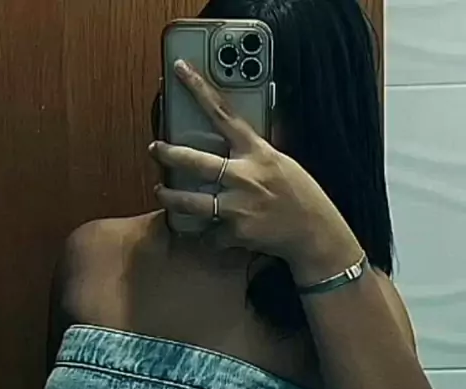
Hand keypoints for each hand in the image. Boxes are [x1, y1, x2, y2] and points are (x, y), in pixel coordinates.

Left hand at [151, 60, 362, 284]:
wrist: (315, 232)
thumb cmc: (300, 195)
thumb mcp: (280, 163)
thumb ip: (253, 154)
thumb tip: (229, 146)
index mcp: (258, 152)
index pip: (224, 114)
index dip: (200, 90)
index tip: (181, 71)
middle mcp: (245, 176)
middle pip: (195, 160)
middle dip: (168, 154)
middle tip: (156, 149)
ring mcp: (239, 205)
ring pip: (189, 201)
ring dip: (170, 197)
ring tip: (161, 192)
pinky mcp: (236, 231)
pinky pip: (209, 233)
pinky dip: (207, 234)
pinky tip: (209, 232)